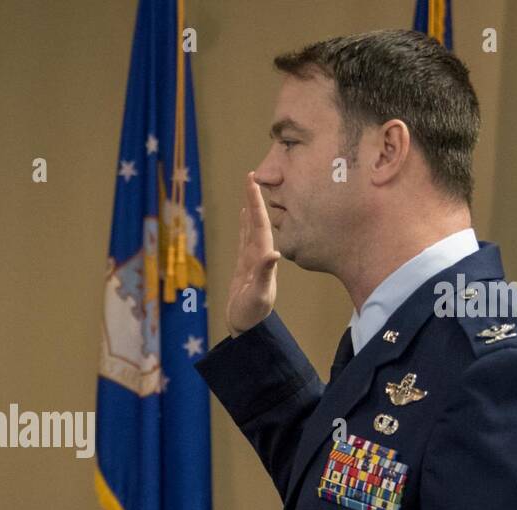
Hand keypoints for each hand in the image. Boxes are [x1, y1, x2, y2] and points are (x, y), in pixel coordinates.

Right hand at [225, 171, 279, 336]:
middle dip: (254, 198)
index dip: (256, 203)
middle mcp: (259, 254)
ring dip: (250, 208)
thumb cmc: (252, 314)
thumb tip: (273, 254)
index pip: (260, 224)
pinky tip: (244, 215)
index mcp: (262, 257)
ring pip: (251, 226)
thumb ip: (265, 274)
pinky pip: (244, 237)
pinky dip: (244, 223)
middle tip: (251, 175)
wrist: (248, 327)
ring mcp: (252, 258)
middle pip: (257, 220)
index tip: (253, 182)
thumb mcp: (259, 296)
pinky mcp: (245, 264)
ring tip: (249, 188)